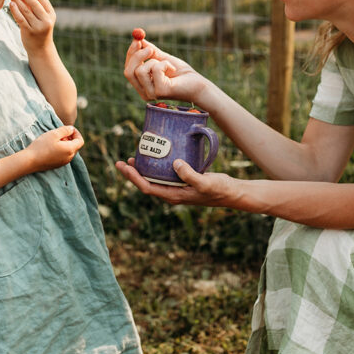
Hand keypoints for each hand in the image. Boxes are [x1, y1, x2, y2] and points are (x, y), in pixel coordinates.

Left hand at [9, 0, 55, 52]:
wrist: (40, 49)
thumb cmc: (39, 31)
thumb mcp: (42, 19)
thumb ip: (36, 7)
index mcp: (51, 14)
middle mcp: (46, 20)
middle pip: (34, 2)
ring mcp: (38, 26)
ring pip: (26, 10)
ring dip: (17, 0)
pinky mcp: (29, 31)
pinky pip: (20, 18)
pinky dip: (15, 10)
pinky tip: (11, 4)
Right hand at [25, 125, 83, 171]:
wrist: (29, 161)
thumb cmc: (41, 146)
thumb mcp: (54, 134)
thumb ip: (65, 130)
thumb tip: (72, 129)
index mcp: (70, 150)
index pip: (81, 141)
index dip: (77, 133)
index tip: (69, 129)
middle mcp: (69, 158)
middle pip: (75, 146)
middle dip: (71, 138)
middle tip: (60, 133)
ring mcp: (63, 163)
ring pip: (69, 151)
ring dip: (65, 144)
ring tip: (55, 139)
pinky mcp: (57, 165)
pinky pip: (63, 156)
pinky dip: (61, 150)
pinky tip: (51, 147)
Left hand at [114, 157, 233, 207]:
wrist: (231, 192)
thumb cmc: (218, 189)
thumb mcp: (204, 182)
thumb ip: (189, 175)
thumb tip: (175, 164)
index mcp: (173, 196)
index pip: (147, 188)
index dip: (134, 178)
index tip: (125, 166)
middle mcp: (172, 193)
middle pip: (146, 184)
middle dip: (133, 174)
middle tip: (122, 161)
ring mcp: (177, 188)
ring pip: (154, 180)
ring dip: (142, 171)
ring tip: (134, 158)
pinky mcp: (182, 181)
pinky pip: (164, 175)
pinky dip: (155, 167)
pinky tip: (156, 157)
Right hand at [123, 37, 207, 103]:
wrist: (199, 84)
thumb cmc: (182, 74)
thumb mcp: (164, 60)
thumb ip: (151, 52)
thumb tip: (139, 40)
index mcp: (143, 86)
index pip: (128, 70)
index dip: (131, 55)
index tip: (137, 40)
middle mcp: (144, 92)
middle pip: (128, 72)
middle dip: (136, 56)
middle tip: (148, 47)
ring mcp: (151, 94)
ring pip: (140, 71)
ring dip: (154, 61)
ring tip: (168, 64)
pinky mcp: (160, 91)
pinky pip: (155, 70)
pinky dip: (164, 64)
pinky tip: (173, 70)